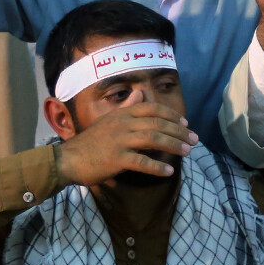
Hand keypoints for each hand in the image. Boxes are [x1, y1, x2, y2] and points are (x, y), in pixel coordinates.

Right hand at [56, 91, 197, 184]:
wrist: (69, 159)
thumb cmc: (91, 141)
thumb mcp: (109, 120)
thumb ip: (126, 107)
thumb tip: (139, 93)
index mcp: (122, 114)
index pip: (152, 108)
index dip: (172, 115)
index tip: (186, 123)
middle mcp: (123, 124)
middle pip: (157, 124)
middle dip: (179, 131)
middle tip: (194, 140)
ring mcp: (120, 141)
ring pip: (153, 139)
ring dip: (173, 145)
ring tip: (187, 152)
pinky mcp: (116, 159)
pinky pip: (142, 162)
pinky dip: (157, 167)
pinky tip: (168, 171)